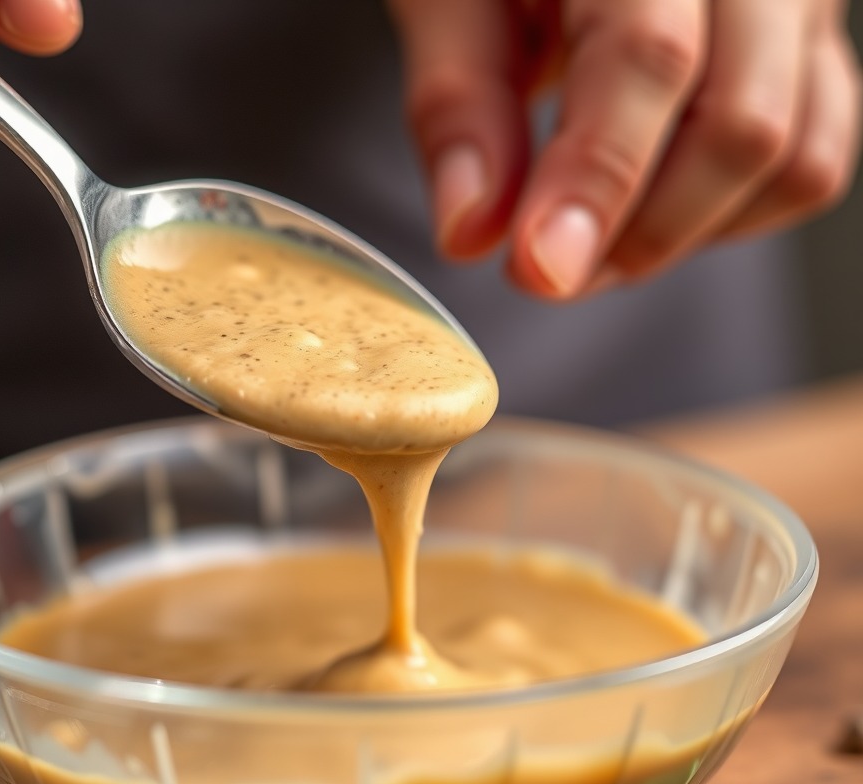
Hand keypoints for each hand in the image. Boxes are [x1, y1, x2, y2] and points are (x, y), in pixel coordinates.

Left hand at [388, 0, 861, 298]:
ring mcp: (801, 5)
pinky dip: (727, 220)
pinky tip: (646, 210)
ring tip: (586, 236)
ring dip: (679, 236)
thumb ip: (458, 102)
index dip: (597, 178)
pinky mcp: (813, 53)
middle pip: (743, 125)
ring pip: (791, 160)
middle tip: (543, 265)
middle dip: (635, 232)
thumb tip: (470, 227)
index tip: (543, 269)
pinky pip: (810, 167)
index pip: (651, 55)